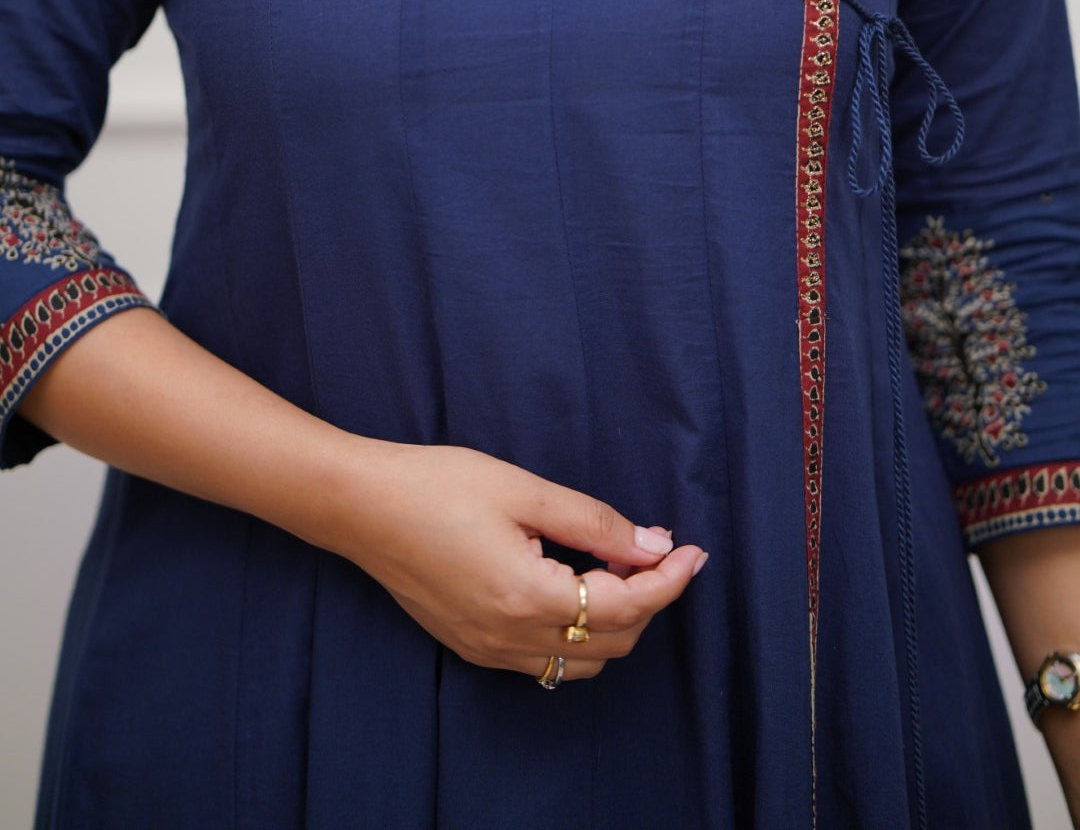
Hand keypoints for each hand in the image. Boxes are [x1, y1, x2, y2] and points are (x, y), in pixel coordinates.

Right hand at [337, 442, 707, 681]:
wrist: (360, 506)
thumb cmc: (437, 484)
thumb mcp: (524, 489)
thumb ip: (594, 522)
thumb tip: (653, 544)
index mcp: (528, 596)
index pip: (626, 606)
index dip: (668, 581)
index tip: (694, 552)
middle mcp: (510, 637)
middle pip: (612, 642)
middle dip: (648, 600)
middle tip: (659, 549)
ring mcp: (488, 649)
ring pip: (580, 661)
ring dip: (615, 622)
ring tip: (619, 566)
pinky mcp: (471, 646)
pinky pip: (543, 660)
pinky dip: (576, 633)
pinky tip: (575, 586)